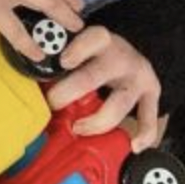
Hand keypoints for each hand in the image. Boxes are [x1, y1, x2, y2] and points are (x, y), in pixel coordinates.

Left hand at [44, 26, 160, 149]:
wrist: (133, 54)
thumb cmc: (97, 55)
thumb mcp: (82, 46)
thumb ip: (64, 60)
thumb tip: (32, 82)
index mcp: (101, 40)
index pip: (92, 38)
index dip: (77, 50)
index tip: (63, 62)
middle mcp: (120, 57)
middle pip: (94, 77)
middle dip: (70, 93)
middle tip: (54, 104)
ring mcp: (138, 76)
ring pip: (120, 102)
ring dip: (97, 121)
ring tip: (79, 128)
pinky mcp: (152, 93)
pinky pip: (149, 116)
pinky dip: (144, 133)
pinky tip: (135, 145)